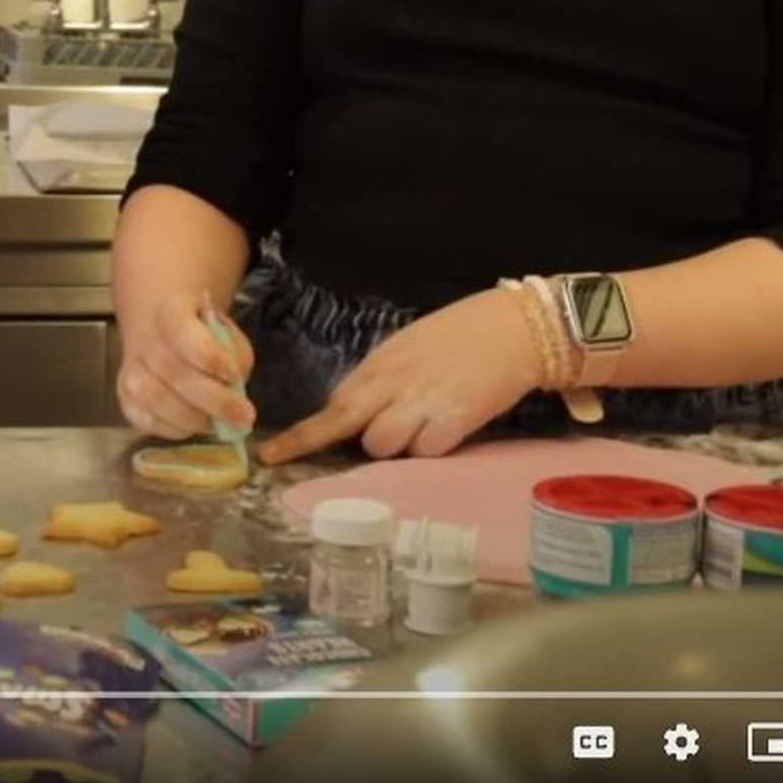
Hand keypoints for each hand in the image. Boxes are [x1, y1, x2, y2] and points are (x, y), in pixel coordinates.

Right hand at [115, 290, 255, 439]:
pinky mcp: (125, 399)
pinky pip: (147, 421)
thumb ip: (234, 354)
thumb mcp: (225, 330)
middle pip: (172, 372)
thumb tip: (236, 391)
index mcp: (170, 313)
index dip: (209, 356)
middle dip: (212, 399)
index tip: (234, 375)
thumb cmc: (199, 332)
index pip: (183, 333)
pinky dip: (176, 429)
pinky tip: (196, 425)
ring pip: (156, 399)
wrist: (158, 327)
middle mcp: (144, 341)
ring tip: (220, 424)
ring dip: (194, 418)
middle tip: (243, 416)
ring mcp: (130, 371)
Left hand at [256, 288, 543, 462]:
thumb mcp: (406, 349)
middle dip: (326, 444)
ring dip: (396, 447)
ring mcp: (422, 403)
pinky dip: (432, 448)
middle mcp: (394, 384)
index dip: (303, 435)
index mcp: (379, 365)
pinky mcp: (454, 420)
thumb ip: (379, 381)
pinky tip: (448, 427)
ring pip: (384, 446)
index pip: (332, 406)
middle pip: (347, 426)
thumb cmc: (459, 335)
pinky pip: (426, 452)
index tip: (270, 454)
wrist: (513, 327)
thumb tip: (355, 412)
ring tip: (421, 426)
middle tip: (306, 454)